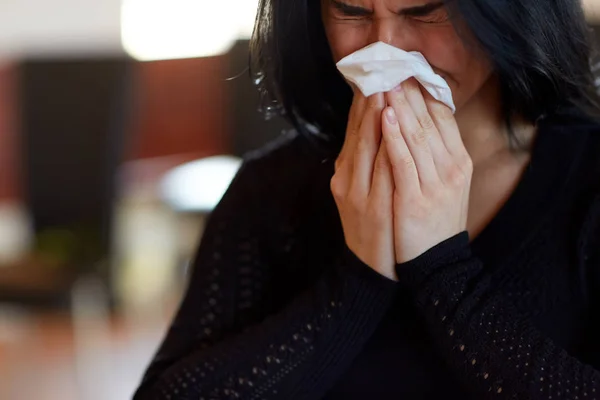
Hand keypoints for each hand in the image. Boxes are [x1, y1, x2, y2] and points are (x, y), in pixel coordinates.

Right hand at [331, 91, 396, 280]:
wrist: (372, 268)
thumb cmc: (373, 225)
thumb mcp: (363, 190)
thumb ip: (369, 161)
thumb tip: (384, 126)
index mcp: (344, 172)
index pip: (353, 130)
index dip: (364, 101)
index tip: (376, 75)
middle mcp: (345, 178)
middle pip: (357, 132)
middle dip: (370, 100)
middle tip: (382, 70)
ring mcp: (356, 192)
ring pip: (366, 146)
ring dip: (376, 117)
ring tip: (386, 89)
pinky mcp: (372, 206)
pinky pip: (381, 171)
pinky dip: (386, 147)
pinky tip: (393, 128)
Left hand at [383, 79, 472, 263]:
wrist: (435, 263)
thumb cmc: (435, 221)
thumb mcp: (445, 185)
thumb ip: (437, 155)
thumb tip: (422, 122)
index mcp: (458, 163)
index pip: (442, 119)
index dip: (425, 93)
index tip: (409, 72)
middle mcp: (451, 169)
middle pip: (429, 122)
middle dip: (410, 94)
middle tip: (393, 69)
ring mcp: (435, 184)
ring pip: (417, 136)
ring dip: (401, 107)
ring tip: (387, 84)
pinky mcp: (415, 199)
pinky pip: (404, 162)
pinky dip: (395, 137)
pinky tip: (385, 118)